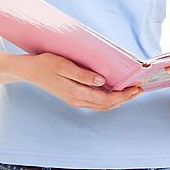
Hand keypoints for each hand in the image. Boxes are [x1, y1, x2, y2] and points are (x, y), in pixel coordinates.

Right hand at [17, 52, 142, 110]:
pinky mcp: (73, 97)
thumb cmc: (46, 64)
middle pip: (107, 105)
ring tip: (131, 91)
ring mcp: (75, 100)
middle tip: (140, 89)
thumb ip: (83, 75)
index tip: (136, 88)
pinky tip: (114, 91)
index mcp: (76, 94)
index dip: (123, 96)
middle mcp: (77, 100)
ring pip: (102, 105)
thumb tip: (102, 81)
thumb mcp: (64, 66)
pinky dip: (108, 98)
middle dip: (125, 99)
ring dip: (118, 100)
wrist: (29, 70)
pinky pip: (96, 102)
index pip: (106, 100)